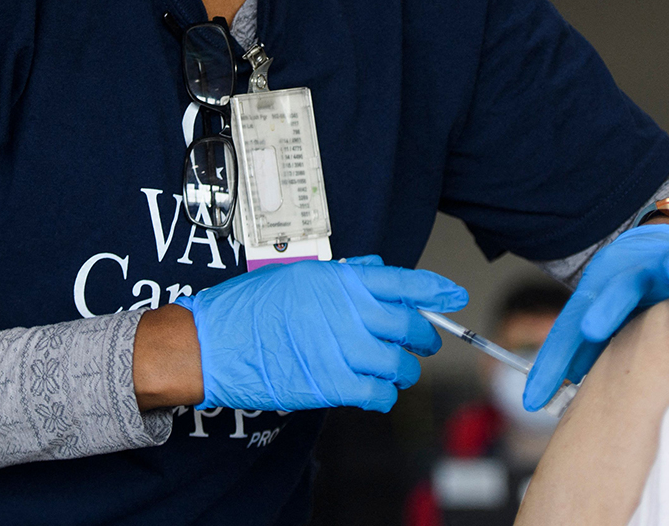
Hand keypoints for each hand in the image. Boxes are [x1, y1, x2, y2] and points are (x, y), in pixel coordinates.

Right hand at [176, 256, 466, 412]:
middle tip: (422, 344)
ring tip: (397, 371)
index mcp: (340, 281)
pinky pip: (378, 394)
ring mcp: (341, 349)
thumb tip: (377, 271)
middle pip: (409, 326)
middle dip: (423, 337)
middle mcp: (348, 311)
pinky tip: (376, 392)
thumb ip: (342, 275)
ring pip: (399, 364)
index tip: (453, 296)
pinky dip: (384, 396)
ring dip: (404, 370)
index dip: (434, 289)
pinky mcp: (332, 384)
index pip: (403, 282)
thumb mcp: (297, 274)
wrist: (215, 343)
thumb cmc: (249, 308)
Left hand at [523, 210, 668, 410]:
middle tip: (594, 326)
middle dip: (613, 303)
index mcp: (611, 292)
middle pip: (625, 288)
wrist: (659, 241)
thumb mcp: (596, 316)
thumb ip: (568, 353)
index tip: (569, 354)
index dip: (578, 335)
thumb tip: (532, 400)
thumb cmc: (630, 293)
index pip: (587, 316)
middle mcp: (641, 275)